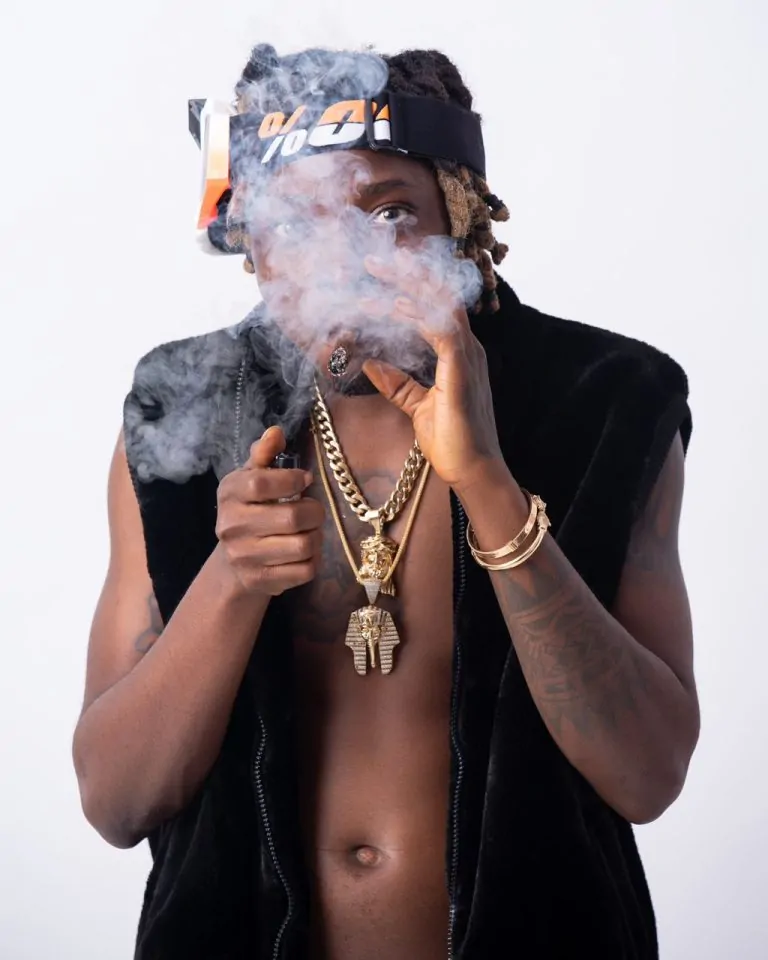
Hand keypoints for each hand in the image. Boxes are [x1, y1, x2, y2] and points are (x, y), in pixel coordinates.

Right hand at [215, 426, 324, 596]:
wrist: (233, 562)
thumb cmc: (250, 509)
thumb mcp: (251, 478)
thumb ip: (264, 454)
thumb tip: (276, 431)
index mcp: (229, 494)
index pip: (261, 483)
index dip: (291, 480)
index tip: (305, 480)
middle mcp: (231, 526)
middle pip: (291, 518)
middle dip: (314, 511)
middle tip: (314, 509)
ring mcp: (244, 557)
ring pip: (303, 546)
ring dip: (316, 536)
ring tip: (311, 530)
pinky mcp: (260, 581)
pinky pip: (305, 571)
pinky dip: (314, 560)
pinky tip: (306, 552)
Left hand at [361, 253, 504, 491]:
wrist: (473, 470)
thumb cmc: (451, 442)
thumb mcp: (417, 406)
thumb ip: (397, 384)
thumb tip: (370, 364)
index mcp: (458, 353)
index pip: (434, 307)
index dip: (408, 286)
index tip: (379, 274)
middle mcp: (466, 348)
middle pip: (439, 295)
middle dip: (407, 273)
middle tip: (373, 259)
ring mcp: (467, 356)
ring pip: (440, 303)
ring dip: (408, 283)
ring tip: (379, 269)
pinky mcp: (461, 370)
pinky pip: (440, 329)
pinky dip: (417, 313)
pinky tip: (394, 305)